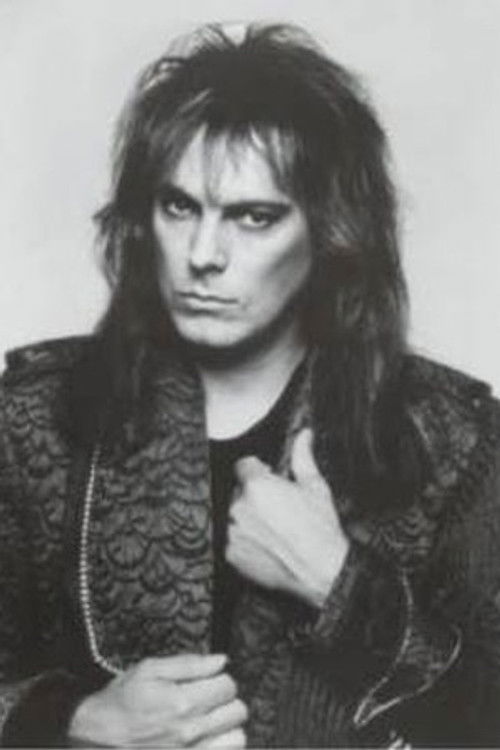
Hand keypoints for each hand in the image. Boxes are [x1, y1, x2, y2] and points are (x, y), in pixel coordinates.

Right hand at [68, 653, 246, 746]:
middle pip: (238, 711)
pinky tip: (207, 739)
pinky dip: (222, 746)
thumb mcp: (148, 670)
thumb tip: (221, 660)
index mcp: (181, 702)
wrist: (95, 741)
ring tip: (210, 721)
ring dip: (228, 727)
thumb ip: (189, 664)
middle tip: (208, 698)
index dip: (219, 677)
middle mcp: (190, 732)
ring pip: (238, 738)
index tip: (208, 679)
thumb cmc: (120, 704)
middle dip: (226, 700)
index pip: (228, 685)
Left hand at [226, 428, 348, 608]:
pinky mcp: (231, 554)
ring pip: (234, 515)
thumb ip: (303, 457)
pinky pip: (233, 539)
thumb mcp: (315, 487)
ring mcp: (233, 531)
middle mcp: (239, 506)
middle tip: (277, 509)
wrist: (323, 570)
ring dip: (248, 518)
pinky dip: (246, 540)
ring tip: (274, 529)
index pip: (244, 466)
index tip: (271, 482)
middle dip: (254, 496)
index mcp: (257, 485)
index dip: (259, 472)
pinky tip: (267, 544)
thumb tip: (304, 434)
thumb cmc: (321, 528)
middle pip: (239, 491)